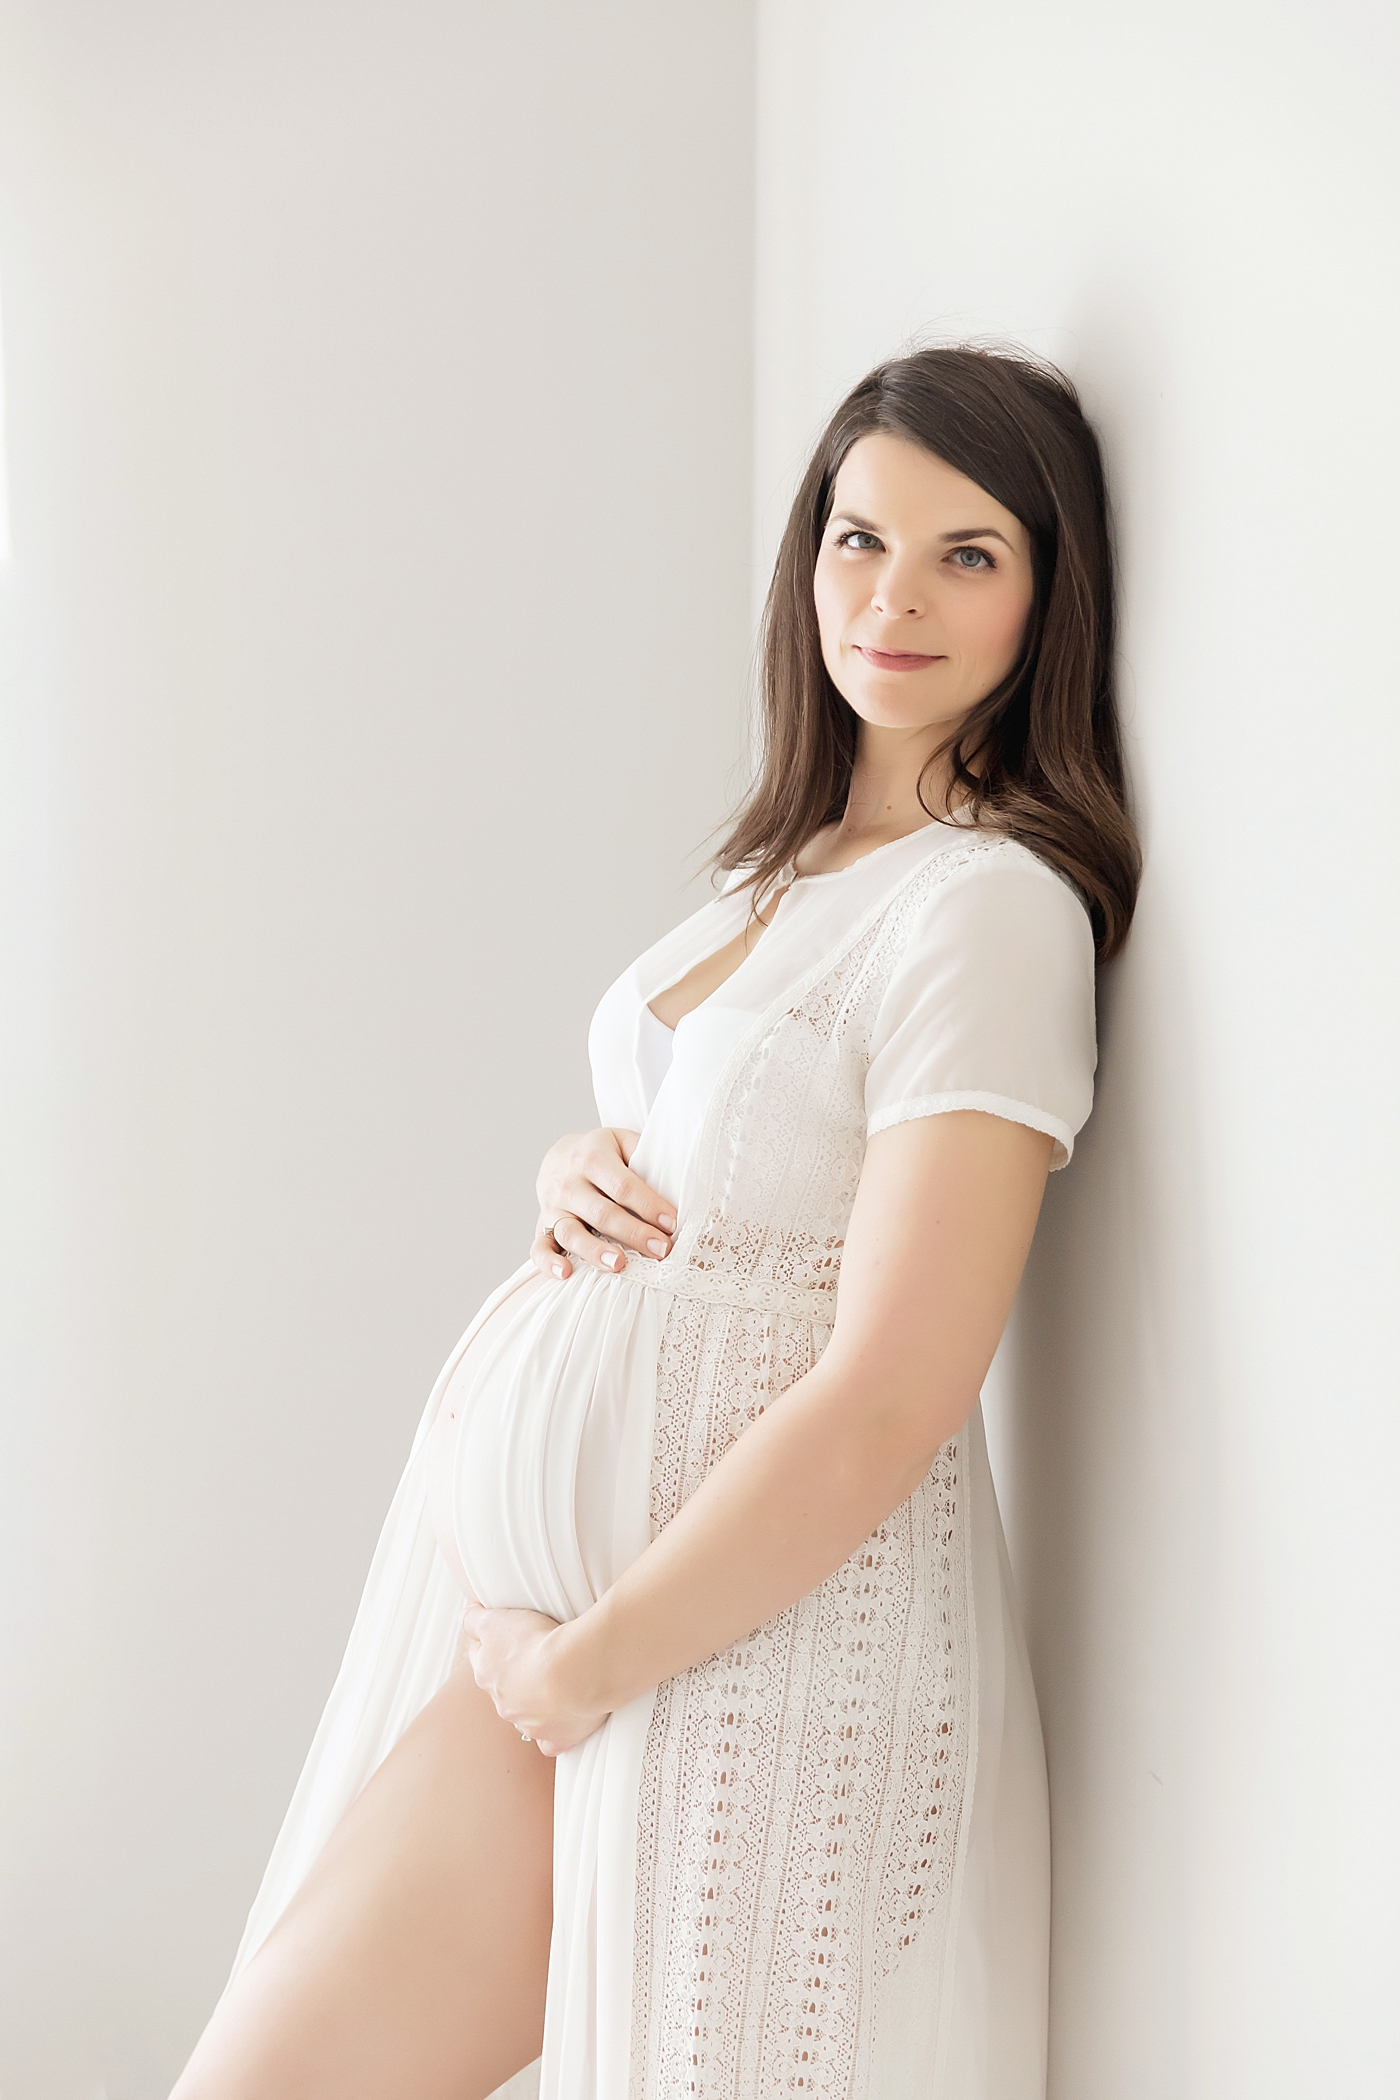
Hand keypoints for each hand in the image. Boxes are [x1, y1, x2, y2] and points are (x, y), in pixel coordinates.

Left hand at [460, 1603, 607, 1756]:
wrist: (574, 1673)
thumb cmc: (537, 1643)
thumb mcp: (494, 1620)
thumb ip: (473, 1619)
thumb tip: (465, 1618)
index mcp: (487, 1674)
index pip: (480, 1656)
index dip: (492, 1643)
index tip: (508, 1634)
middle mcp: (503, 1703)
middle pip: (504, 1687)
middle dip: (515, 1674)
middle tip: (538, 1655)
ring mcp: (529, 1723)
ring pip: (526, 1713)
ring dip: (537, 1700)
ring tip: (559, 1680)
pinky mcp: (556, 1738)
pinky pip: (550, 1741)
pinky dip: (554, 1733)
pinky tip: (563, 1720)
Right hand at [532, 1126, 677, 1280]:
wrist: (560, 1156)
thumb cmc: (603, 1155)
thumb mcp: (624, 1143)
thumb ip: (646, 1159)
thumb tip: (681, 1184)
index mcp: (592, 1158)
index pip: (623, 1186)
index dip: (649, 1206)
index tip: (672, 1224)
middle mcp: (569, 1183)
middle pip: (602, 1213)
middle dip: (634, 1233)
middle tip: (661, 1250)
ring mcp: (552, 1207)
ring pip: (571, 1232)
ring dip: (595, 1251)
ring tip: (619, 1265)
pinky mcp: (541, 1227)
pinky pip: (540, 1247)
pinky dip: (549, 1263)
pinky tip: (566, 1274)